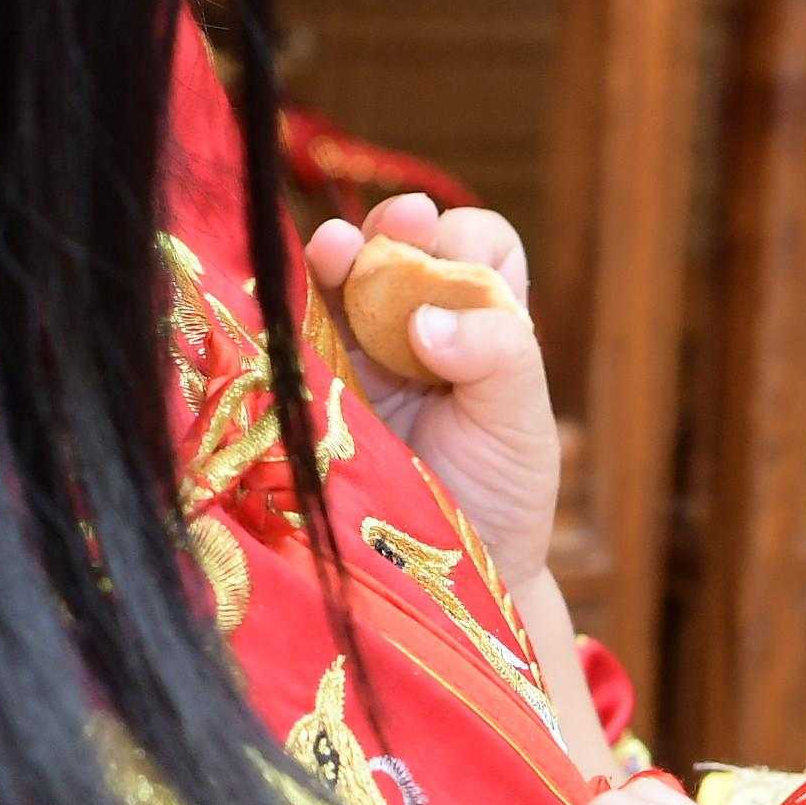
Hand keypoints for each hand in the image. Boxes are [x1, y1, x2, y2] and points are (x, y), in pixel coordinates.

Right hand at [302, 199, 584, 721]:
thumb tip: (428, 320)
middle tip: (399, 229)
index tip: (462, 270)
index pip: (479, 243)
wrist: (444, 577)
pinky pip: (288, 324)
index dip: (467, 241)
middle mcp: (417, 319)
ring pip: (338, 272)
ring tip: (335, 252)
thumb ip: (498, 356)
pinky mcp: (308, 378)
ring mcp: (357, 346)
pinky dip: (285, 300)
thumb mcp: (520, 423)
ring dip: (336, 251)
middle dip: (397, 227)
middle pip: (401, 241)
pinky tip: (285, 292)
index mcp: (482, 317)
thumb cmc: (498, 494)